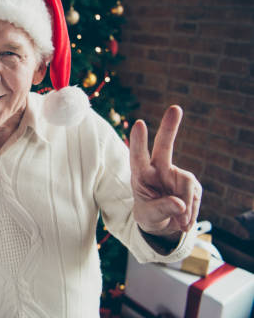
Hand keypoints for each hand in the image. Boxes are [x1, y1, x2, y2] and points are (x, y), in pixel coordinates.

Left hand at [129, 105, 201, 236]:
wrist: (164, 224)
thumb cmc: (149, 216)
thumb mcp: (149, 217)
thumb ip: (162, 210)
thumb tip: (180, 204)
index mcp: (141, 175)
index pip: (138, 157)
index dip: (138, 141)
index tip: (139, 123)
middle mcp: (158, 169)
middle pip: (164, 146)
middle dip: (169, 127)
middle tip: (175, 108)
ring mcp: (176, 174)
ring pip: (187, 187)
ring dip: (185, 208)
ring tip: (179, 224)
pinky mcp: (191, 183)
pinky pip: (195, 198)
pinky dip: (191, 213)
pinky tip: (184, 220)